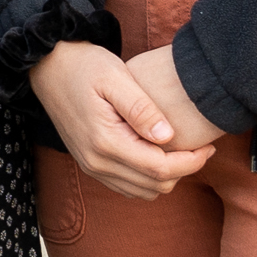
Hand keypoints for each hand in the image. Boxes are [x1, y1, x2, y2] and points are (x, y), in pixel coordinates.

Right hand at [29, 42, 208, 198]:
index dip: (191, 163)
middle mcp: (97, 162)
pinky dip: (149, 177)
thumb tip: (168, 137)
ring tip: (182, 150)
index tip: (209, 146)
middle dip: (183, 170)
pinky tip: (158, 152)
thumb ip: (142, 109)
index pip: (159, 169)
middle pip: (154, 186)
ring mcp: (92, 167)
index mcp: (105, 142)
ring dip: (167, 176)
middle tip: (201, 147)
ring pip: (143, 191)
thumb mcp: (116, 77)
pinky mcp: (90, 164)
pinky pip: (127, 186)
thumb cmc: (84, 66)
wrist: (48, 68)